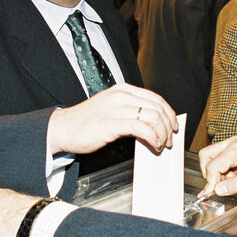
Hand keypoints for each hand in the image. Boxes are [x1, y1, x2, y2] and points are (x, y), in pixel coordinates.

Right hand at [47, 83, 178, 154]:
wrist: (63, 128)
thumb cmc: (85, 122)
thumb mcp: (111, 109)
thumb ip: (130, 111)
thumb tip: (153, 122)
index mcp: (122, 90)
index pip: (155, 98)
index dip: (169, 113)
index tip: (173, 126)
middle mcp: (121, 96)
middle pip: (157, 107)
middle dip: (168, 126)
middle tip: (169, 140)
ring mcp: (116, 108)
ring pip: (153, 117)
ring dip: (162, 134)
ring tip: (161, 145)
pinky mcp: (111, 124)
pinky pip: (141, 128)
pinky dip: (153, 138)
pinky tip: (153, 145)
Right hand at [198, 136, 236, 196]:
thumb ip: (236, 185)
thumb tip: (219, 190)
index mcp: (236, 148)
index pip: (212, 166)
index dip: (210, 182)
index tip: (211, 193)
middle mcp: (233, 143)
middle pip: (206, 156)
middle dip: (208, 173)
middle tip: (217, 186)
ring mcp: (235, 144)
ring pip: (213, 157)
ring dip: (217, 172)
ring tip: (232, 182)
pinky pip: (222, 159)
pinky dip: (224, 170)